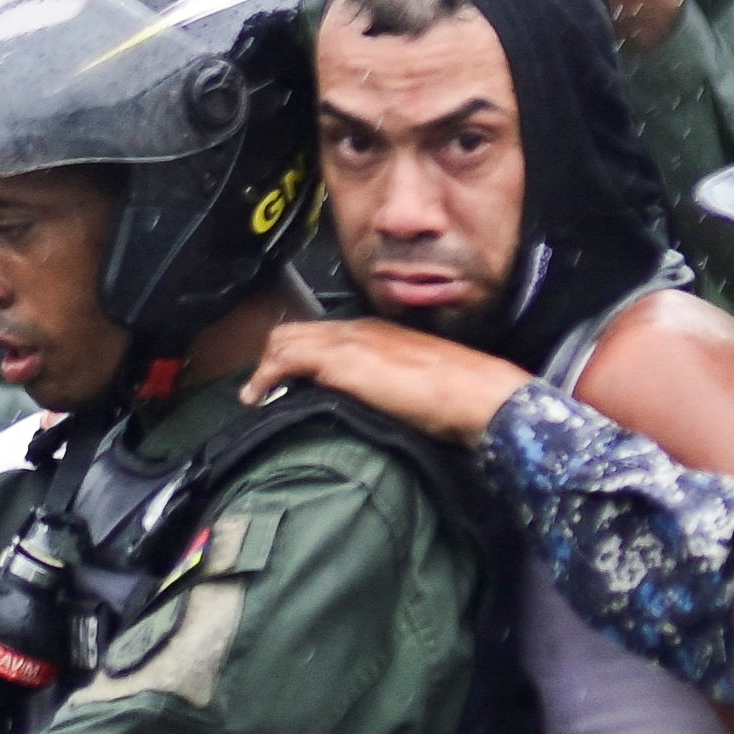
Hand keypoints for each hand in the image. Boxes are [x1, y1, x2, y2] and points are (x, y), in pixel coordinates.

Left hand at [241, 319, 534, 442]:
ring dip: (265, 367)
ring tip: (255, 393)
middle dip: (272, 357)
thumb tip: (374, 405)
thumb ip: (388, 385)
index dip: (297, 353)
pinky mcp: (342, 360)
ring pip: (286, 339)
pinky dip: (265, 375)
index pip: (323, 333)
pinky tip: (257, 395)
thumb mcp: (416, 384)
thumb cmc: (461, 395)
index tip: (285, 378)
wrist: (478, 392)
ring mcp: (349, 341)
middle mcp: (360, 328)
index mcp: (378, 331)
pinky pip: (287, 357)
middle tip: (262, 386)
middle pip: (296, 331)